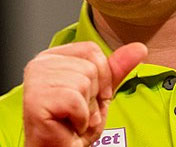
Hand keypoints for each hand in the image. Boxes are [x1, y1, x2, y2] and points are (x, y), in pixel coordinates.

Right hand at [23, 41, 146, 146]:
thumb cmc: (72, 127)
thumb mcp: (99, 94)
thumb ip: (116, 69)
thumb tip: (139, 48)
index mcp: (54, 55)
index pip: (91, 50)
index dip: (101, 76)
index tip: (91, 96)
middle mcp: (41, 63)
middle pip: (90, 67)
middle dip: (93, 96)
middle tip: (78, 114)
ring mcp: (37, 79)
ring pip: (84, 83)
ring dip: (86, 110)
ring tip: (72, 121)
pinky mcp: (36, 99)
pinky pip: (76, 101)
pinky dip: (80, 119)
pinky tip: (67, 127)